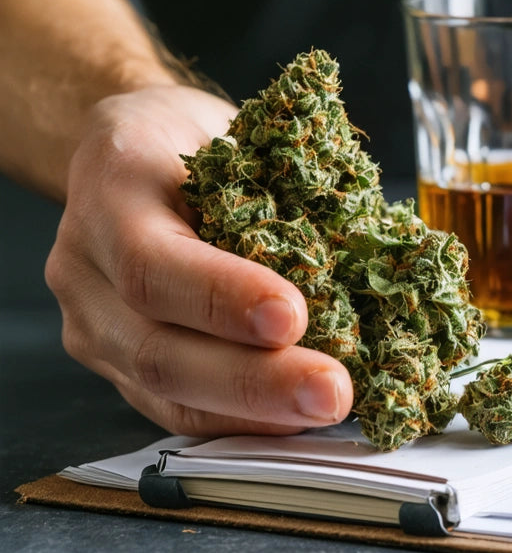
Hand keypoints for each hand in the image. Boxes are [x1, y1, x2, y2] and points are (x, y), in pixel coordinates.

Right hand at [45, 85, 352, 436]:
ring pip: (164, 391)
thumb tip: (384, 243)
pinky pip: (175, 407)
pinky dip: (241, 419)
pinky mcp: (116, 365)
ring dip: (254, 412)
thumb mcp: (238, 132)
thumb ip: (285, 188)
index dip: (221, 297)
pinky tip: (297, 420)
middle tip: (331, 391)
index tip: (293, 316)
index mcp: (113, 190)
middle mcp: (86, 264)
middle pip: (156, 347)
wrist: (133, 145)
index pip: (152, 262)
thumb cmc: (200, 137)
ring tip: (326, 411)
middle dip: (252, 381)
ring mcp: (94, 324)